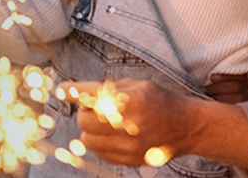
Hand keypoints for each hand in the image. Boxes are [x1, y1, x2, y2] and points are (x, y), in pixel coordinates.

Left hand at [61, 79, 208, 166]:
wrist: (186, 127)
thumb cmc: (159, 101)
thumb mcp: (137, 86)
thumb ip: (108, 89)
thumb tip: (75, 93)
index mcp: (132, 101)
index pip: (93, 96)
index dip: (73, 92)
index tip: (61, 91)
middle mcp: (130, 125)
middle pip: (84, 120)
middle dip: (86, 112)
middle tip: (97, 108)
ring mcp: (130, 146)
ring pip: (87, 140)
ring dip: (91, 130)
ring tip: (105, 123)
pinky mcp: (130, 160)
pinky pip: (99, 153)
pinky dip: (100, 143)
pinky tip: (114, 135)